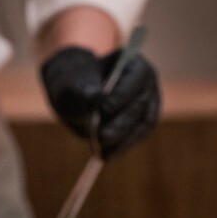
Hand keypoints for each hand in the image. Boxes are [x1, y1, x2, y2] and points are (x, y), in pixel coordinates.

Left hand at [41, 46, 159, 158]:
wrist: (75, 92)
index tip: (104, 108)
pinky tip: (107, 155)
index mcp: (132, 62)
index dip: (123, 93)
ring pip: (143, 124)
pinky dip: (123, 146)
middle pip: (141, 104)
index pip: (137, 77)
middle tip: (102, 137)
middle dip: (122, 123)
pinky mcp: (142, 122)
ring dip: (124, 140)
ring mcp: (147, 103)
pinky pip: (138, 136)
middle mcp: (145, 82)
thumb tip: (95, 96)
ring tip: (103, 153)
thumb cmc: (73, 82)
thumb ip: (80, 88)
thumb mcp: (69, 82)